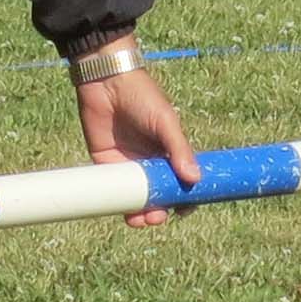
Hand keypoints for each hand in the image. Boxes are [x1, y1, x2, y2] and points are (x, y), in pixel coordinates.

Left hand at [73, 41, 199, 228]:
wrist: (106, 81)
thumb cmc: (142, 96)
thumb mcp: (165, 122)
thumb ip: (179, 149)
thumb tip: (194, 179)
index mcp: (170, 150)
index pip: (182, 180)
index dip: (185, 197)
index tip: (185, 210)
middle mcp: (151, 160)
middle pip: (159, 194)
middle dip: (160, 209)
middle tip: (158, 217)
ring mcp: (129, 163)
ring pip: (137, 197)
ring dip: (141, 212)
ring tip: (142, 219)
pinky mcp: (106, 163)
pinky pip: (115, 189)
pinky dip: (121, 203)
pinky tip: (125, 213)